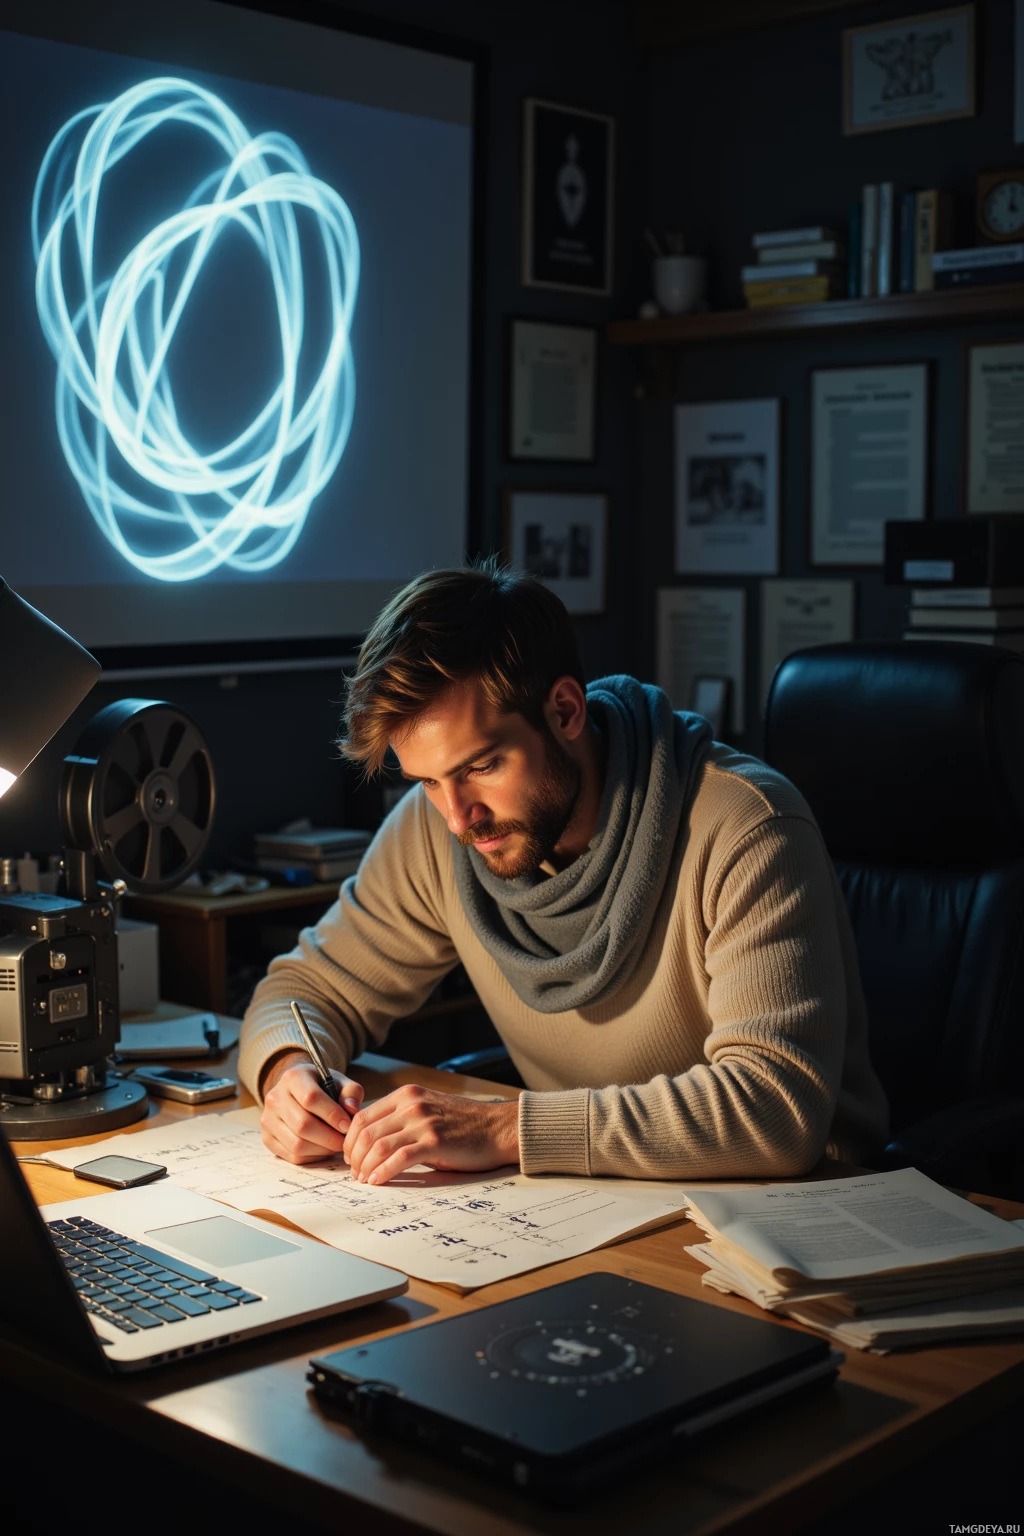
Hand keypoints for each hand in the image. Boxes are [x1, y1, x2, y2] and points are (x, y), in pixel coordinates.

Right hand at [260, 1051, 363, 1163]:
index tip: (347, 1125)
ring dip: (322, 1150)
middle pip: (302, 1125)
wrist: (295, 1091)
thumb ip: (351, 1092)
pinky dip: (312, 1157)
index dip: (332, 1114)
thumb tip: (352, 1110)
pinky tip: (323, 1148)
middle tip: (345, 1140)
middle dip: (329, 1137)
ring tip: (336, 1144)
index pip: (311, 1098)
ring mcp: (267, 1119)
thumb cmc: (321, 1087)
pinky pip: (292, 1156)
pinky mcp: (267, 1138)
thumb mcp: (339, 1081)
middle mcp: (275, 1098)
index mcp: (293, 1078)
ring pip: (297, 1144)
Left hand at [343, 1084, 518, 1185]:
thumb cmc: (464, 1124)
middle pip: (365, 1132)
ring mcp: (423, 1122)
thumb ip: (402, 1118)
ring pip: (378, 1146)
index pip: (363, 1116)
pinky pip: (399, 1159)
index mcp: (407, 1095)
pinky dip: (383, 1172)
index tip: (350, 1157)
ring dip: (365, 1167)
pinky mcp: (434, 1142)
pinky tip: (378, 1182)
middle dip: (354, 1157)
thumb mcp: (428, 1110)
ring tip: (364, 1180)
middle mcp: (412, 1104)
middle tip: (355, 1173)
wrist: (498, 1128)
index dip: (350, 1140)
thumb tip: (372, 1140)